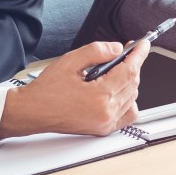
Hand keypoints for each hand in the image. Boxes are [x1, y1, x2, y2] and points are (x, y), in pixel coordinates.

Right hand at [0, 39, 147, 138]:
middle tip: (127, 52)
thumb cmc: (46, 90)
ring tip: (117, 70)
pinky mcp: (102, 129)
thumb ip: (97, 51)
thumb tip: (117, 48)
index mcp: (99, 96)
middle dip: (133, 65)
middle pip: (133, 83)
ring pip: (132, 97)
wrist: (32, 111)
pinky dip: (128, 101)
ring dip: (130, 82)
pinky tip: (118, 91)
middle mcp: (106, 113)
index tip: (143, 44)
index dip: (139, 54)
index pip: (129, 71)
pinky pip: (127, 115)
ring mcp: (105, 123)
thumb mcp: (70, 61)